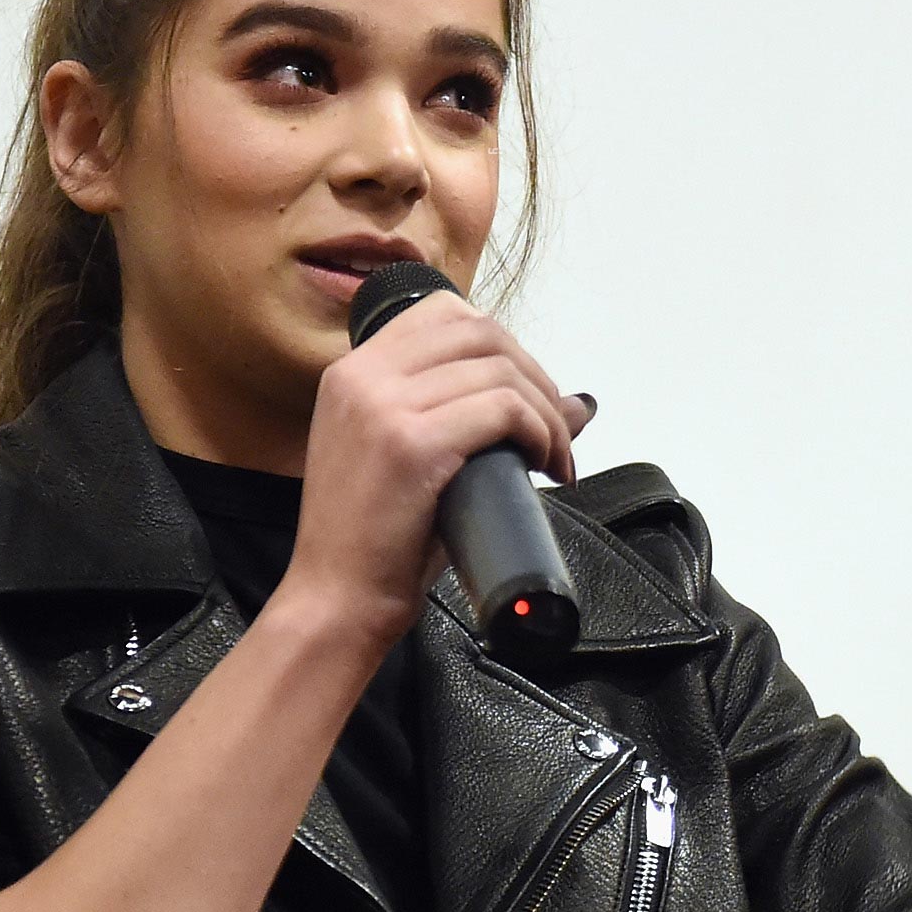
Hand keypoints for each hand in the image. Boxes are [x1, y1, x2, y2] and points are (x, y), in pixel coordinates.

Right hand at [274, 292, 593, 650]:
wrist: (337, 598)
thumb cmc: (377, 540)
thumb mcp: (414, 456)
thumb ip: (470, 416)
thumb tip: (574, 403)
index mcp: (351, 372)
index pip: (442, 312)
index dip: (499, 345)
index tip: (522, 391)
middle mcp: (361, 376)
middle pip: (479, 332)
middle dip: (533, 374)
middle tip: (552, 426)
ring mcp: (382, 406)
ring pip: (499, 369)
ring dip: (546, 411)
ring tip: (553, 456)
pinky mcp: (411, 444)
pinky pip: (502, 408)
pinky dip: (540, 431)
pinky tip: (543, 464)